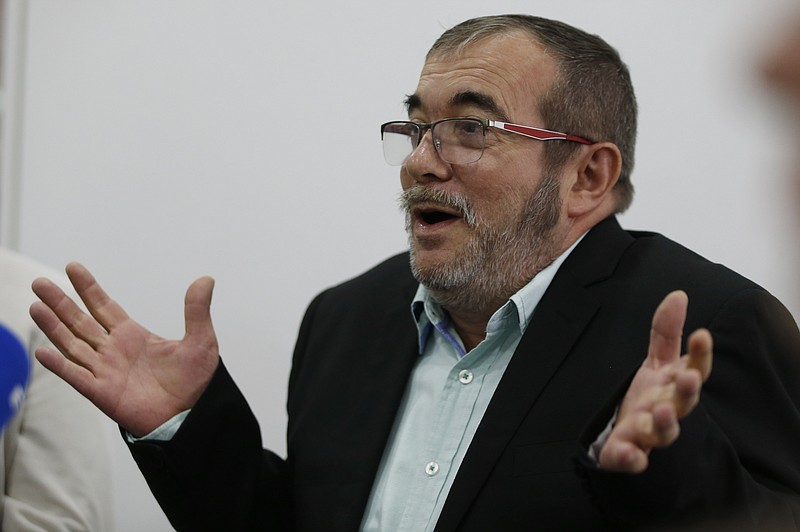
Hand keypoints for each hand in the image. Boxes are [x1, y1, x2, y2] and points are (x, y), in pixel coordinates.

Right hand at [30, 263, 219, 436]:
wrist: (192, 416)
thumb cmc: (194, 382)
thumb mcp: (201, 341)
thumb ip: (197, 311)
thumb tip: (206, 279)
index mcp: (132, 335)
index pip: (104, 306)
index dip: (88, 288)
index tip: (72, 267)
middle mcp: (113, 350)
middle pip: (80, 321)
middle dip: (60, 302)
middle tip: (40, 283)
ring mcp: (105, 370)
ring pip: (72, 344)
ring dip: (53, 327)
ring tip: (35, 306)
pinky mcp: (103, 392)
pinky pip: (76, 376)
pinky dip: (59, 365)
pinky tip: (43, 351)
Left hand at [598, 290, 712, 472]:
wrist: (624, 433)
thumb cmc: (649, 395)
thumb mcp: (656, 361)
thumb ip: (666, 331)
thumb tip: (678, 295)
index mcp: (674, 386)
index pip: (695, 369)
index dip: (701, 355)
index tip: (701, 334)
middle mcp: (666, 410)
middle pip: (684, 403)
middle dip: (688, 391)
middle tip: (689, 378)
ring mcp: (648, 433)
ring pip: (663, 433)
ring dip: (664, 423)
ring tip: (660, 411)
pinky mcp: (628, 453)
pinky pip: (632, 458)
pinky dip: (631, 458)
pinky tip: (630, 453)